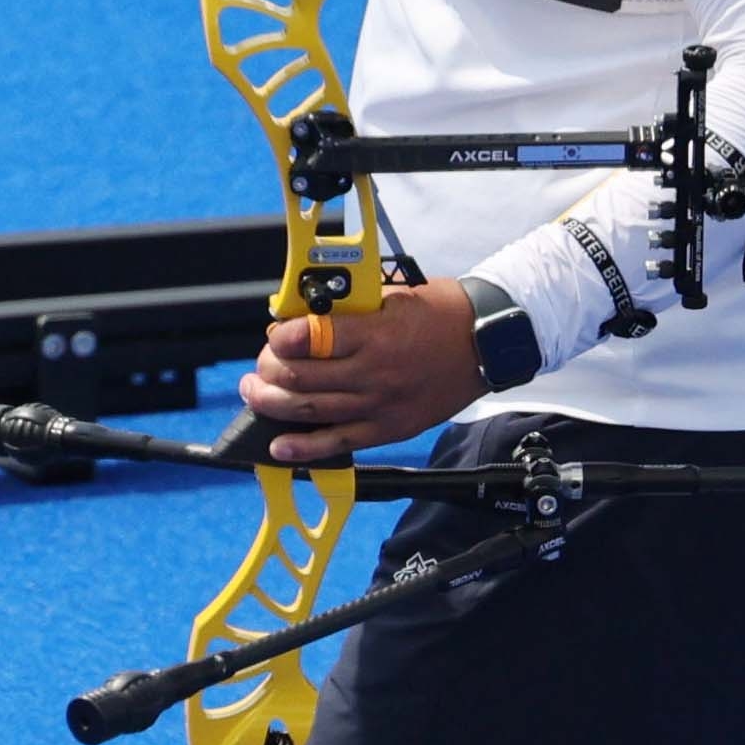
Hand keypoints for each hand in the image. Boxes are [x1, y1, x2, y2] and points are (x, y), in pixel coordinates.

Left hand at [236, 278, 488, 462]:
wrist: (488, 342)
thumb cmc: (441, 313)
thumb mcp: (390, 296)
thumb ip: (346, 311)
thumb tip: (301, 321)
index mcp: (373, 332)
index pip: (308, 338)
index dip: (279, 338)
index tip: (274, 335)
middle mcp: (373, 372)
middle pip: (300, 378)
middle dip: (268, 372)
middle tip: (260, 366)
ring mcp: (380, 405)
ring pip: (311, 411)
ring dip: (272, 405)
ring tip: (255, 395)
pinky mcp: (389, 429)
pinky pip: (339, 443)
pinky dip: (304, 448)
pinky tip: (279, 447)